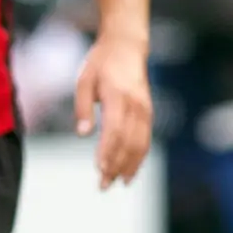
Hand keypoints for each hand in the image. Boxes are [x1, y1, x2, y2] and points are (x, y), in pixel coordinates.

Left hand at [71, 28, 153, 188]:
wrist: (127, 46)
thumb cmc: (101, 63)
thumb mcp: (84, 80)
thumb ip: (83, 108)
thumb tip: (83, 135)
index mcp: (118, 96)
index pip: (115, 130)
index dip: (108, 152)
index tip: (99, 169)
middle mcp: (136, 105)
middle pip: (128, 142)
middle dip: (117, 166)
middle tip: (104, 185)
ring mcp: (145, 109)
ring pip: (141, 144)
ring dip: (130, 166)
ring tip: (119, 183)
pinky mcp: (148, 112)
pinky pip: (146, 139)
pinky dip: (139, 157)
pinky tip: (130, 170)